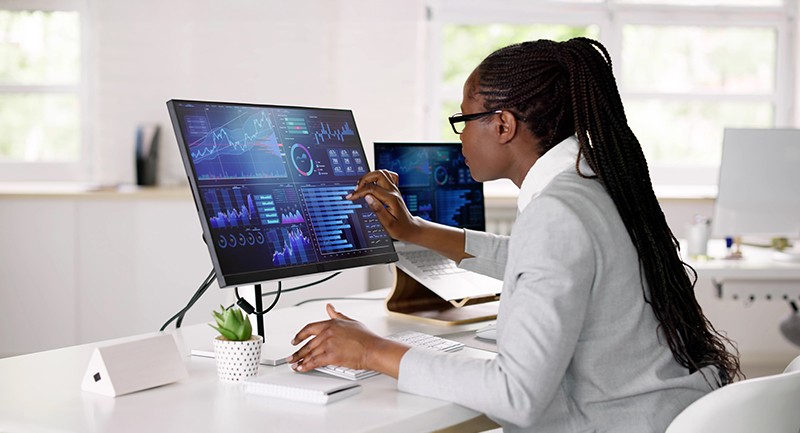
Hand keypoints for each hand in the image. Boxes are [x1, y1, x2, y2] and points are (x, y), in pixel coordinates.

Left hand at [287, 304, 408, 377]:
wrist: (372, 349)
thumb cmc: (365, 337)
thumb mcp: (350, 321)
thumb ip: (337, 315)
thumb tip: (330, 307)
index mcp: (330, 324)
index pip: (309, 328)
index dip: (299, 335)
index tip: (295, 340)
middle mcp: (327, 333)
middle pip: (307, 343)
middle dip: (297, 352)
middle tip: (290, 357)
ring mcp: (328, 345)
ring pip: (309, 353)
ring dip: (300, 360)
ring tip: (294, 365)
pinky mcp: (330, 356)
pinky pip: (314, 362)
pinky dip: (306, 366)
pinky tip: (302, 368)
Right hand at [346, 170, 419, 242]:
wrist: (410, 228)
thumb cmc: (400, 228)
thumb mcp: (388, 223)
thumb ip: (378, 209)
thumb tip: (368, 197)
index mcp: (391, 199)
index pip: (371, 189)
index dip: (359, 192)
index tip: (350, 197)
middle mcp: (394, 191)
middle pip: (378, 174)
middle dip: (364, 179)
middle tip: (356, 190)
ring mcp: (395, 189)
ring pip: (382, 172)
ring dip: (370, 176)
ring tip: (362, 186)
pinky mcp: (394, 190)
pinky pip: (388, 176)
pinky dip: (379, 176)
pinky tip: (373, 183)